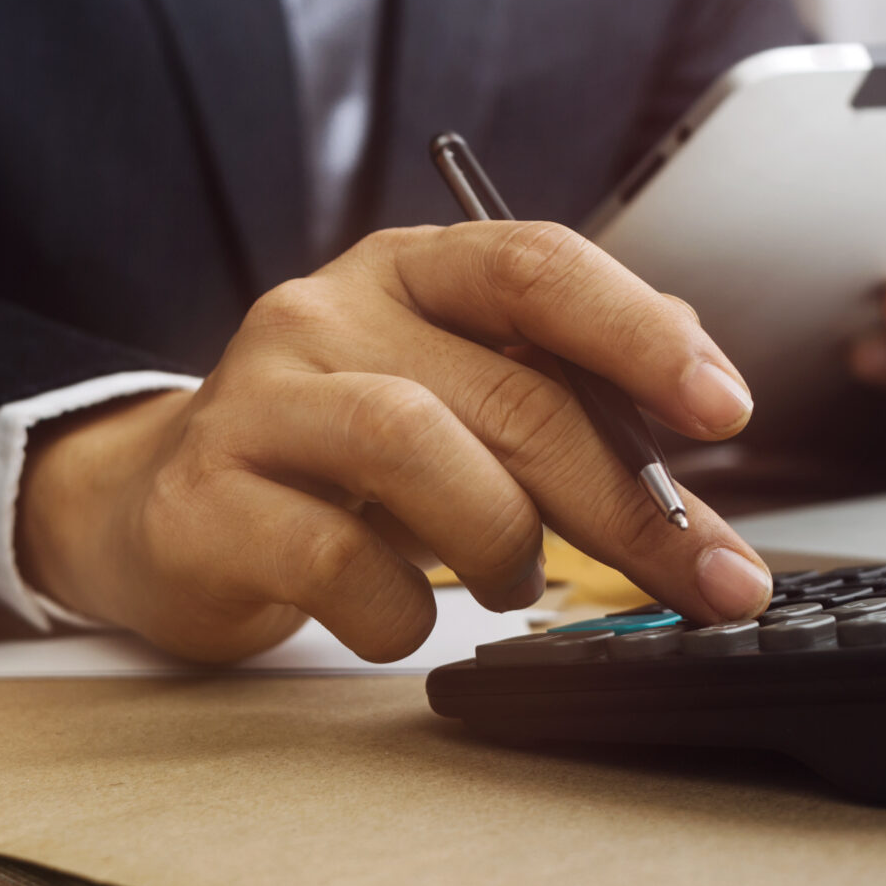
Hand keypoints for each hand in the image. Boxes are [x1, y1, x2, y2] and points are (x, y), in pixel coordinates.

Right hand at [16, 223, 773, 662]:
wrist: (161, 508)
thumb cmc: (340, 459)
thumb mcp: (454, 397)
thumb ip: (565, 396)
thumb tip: (704, 427)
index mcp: (408, 271)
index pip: (536, 265)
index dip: (641, 333)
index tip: (725, 410)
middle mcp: (327, 314)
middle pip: (509, 390)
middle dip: (625, 500)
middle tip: (702, 578)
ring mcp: (258, 401)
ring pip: (417, 447)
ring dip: (503, 540)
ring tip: (512, 582)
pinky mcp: (206, 501)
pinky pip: (336, 559)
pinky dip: (403, 611)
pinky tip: (406, 619)